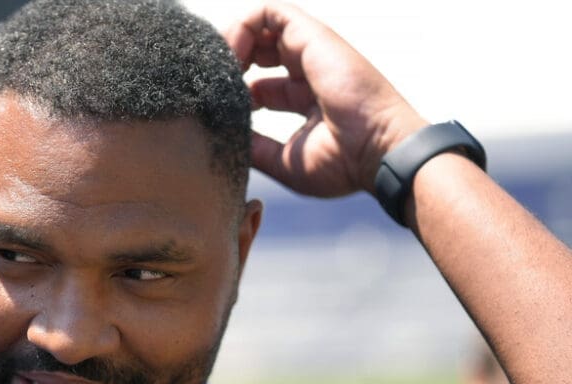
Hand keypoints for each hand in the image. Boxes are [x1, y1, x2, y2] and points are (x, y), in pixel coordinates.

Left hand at [223, 1, 427, 197]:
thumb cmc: (343, 164)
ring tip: (215, 70)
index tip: (217, 108)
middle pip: (259, 53)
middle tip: (210, 85)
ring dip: (231, 43)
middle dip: (229, 65)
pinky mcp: (311, 35)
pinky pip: (268, 12)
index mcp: (306, 100)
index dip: (235, 92)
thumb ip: (256, 149)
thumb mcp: (286, 162)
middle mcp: (308, 71)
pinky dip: (242, 26)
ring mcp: (311, 51)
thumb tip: (226, 141)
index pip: (261, 86)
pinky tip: (228, 56)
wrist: (376, 151)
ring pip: (260, 28)